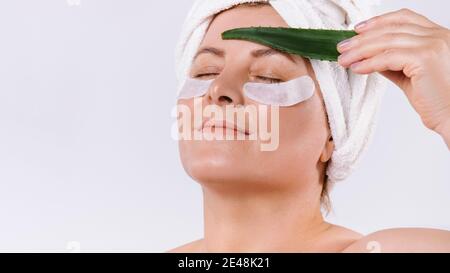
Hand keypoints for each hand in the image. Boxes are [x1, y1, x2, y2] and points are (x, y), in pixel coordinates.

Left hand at [337, 8, 449, 146]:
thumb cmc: (435, 99)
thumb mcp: (410, 74)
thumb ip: (392, 61)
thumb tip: (368, 56)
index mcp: (436, 35)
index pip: (404, 18)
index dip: (378, 22)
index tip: (357, 30)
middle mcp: (437, 35)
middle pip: (391, 29)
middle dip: (362, 38)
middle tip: (342, 47)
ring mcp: (432, 45)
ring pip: (387, 42)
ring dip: (361, 50)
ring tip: (344, 59)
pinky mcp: (425, 59)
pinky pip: (388, 57)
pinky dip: (369, 63)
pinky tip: (357, 68)